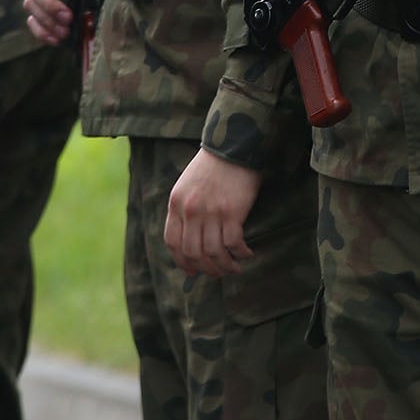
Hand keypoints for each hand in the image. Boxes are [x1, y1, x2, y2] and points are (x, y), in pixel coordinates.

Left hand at [165, 148, 264, 277]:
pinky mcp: (232, 212)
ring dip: (224, 267)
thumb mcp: (187, 185)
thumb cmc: (212, 166)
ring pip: (214, 253)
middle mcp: (191, 210)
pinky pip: (233, 243)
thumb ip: (184, 210)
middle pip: (193, 252)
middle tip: (216, 273)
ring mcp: (211, 212)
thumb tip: (190, 241)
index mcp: (176, 203)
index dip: (182, 261)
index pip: (173, 242)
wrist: (233, 146)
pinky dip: (240, 254)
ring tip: (233, 269)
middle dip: (205, 269)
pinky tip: (246, 254)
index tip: (192, 271)